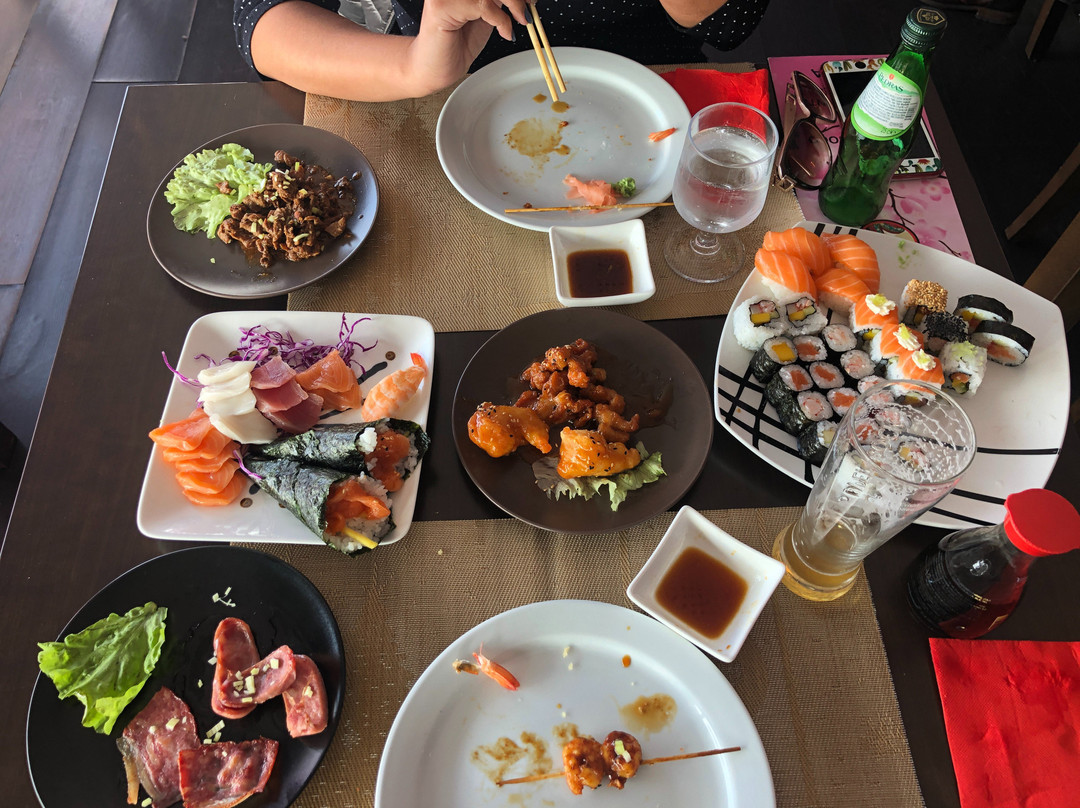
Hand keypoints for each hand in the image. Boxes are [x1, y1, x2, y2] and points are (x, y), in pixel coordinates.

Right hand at [406, 0, 529, 94]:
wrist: (434, 68)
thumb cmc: (456, 44)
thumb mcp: (485, 16)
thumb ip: (498, 2)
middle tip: (527, 12)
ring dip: (513, 5)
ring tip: (517, 22)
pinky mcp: (441, 5)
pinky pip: (483, 5)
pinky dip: (500, 20)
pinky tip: (504, 32)